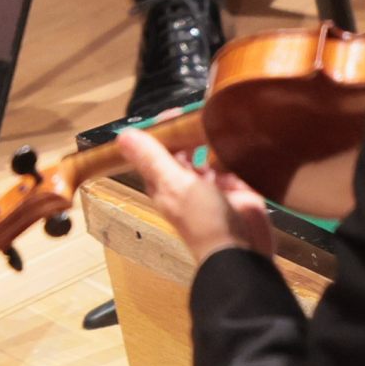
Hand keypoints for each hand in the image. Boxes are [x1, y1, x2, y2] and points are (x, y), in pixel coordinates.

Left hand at [119, 122, 271, 263]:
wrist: (241, 252)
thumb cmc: (202, 221)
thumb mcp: (174, 185)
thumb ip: (152, 159)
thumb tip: (123, 136)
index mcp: (167, 186)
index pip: (158, 154)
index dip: (163, 134)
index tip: (173, 114)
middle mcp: (189, 187)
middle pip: (185, 154)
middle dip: (189, 135)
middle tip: (198, 113)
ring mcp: (216, 189)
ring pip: (211, 158)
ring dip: (213, 142)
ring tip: (219, 121)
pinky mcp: (240, 191)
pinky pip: (236, 166)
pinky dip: (236, 154)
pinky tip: (238, 138)